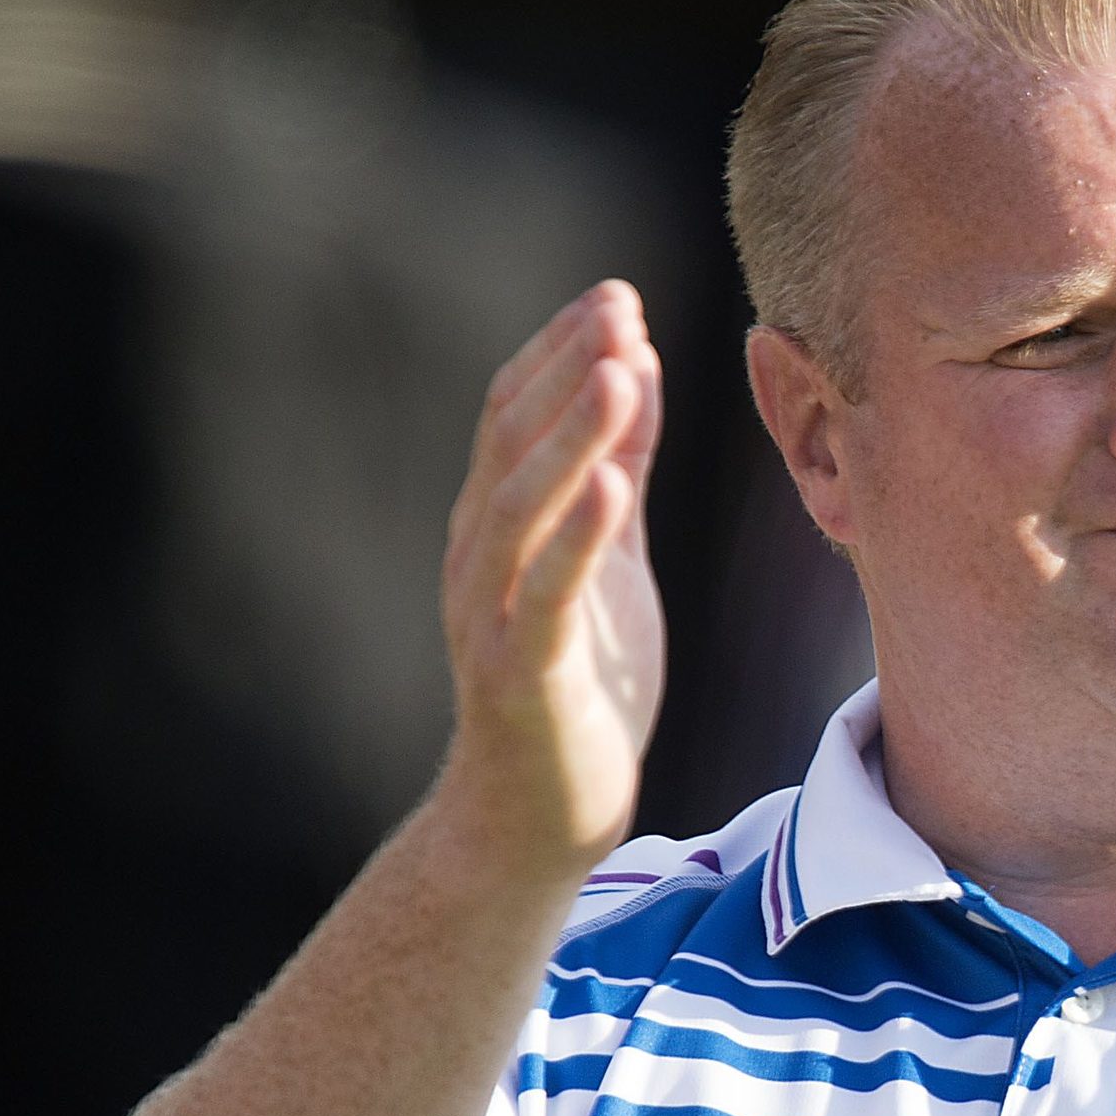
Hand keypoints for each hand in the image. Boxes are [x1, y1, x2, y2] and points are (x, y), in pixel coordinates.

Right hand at [433, 279, 666, 881]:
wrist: (536, 818)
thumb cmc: (578, 688)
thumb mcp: (609, 562)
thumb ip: (617, 473)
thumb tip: (636, 370)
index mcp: (497, 527)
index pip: (514, 417)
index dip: (560, 353)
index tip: (615, 297)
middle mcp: (479, 558)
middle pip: (511, 443)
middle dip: (565, 370)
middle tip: (616, 307)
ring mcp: (491, 614)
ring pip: (521, 505)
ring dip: (570, 433)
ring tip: (618, 368)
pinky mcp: (520, 673)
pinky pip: (544, 593)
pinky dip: (575, 535)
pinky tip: (610, 486)